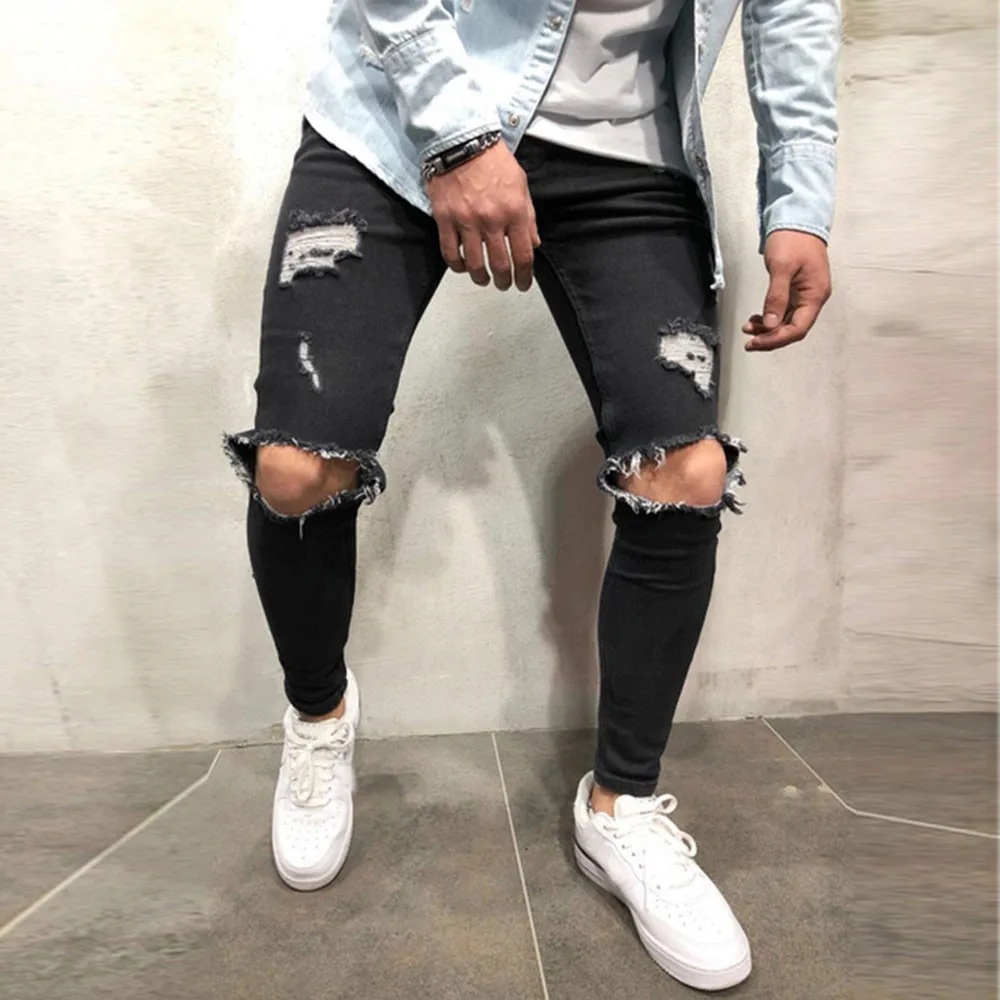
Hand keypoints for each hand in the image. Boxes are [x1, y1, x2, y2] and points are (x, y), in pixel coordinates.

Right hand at [426, 143, 540, 291]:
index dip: (524, 276)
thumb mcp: (521, 185)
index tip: (523, 283)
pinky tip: (462, 267)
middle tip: (504, 284)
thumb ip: (528, 217)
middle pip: (500, 265)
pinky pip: (450, 252)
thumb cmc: (492, 161)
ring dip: (481, 278)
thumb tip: (532, 243)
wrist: (461, 141)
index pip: (523, 255)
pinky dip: (457, 265)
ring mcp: (466, 221)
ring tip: (483, 279)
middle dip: (504, 281)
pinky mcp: (445, 219)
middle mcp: (491, 219)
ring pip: (474, 264)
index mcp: (514, 211)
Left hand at [743, 231, 831, 350]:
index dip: (776, 339)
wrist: (798, 218)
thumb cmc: (794, 238)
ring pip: (787, 321)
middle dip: (770, 337)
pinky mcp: (797, 290)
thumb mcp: (781, 268)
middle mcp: (814, 297)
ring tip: (749, 328)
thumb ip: (776, 298)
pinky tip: (757, 319)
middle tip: (749, 341)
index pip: (798, 328)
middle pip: (793, 328)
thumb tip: (771, 324)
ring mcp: (806, 294)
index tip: (757, 342)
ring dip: (768, 329)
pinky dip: (771, 318)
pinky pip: (785, 311)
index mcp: (815, 294)